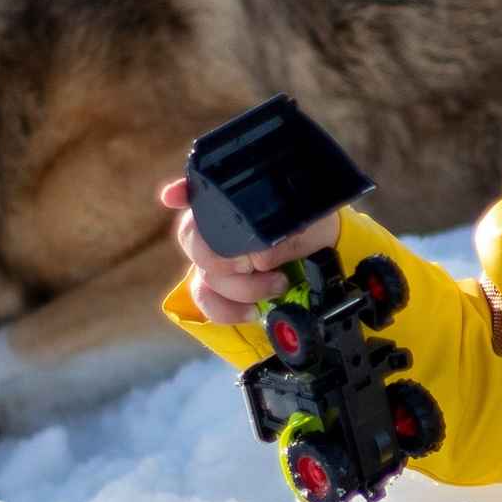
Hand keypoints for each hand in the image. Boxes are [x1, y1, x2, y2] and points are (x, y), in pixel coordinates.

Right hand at [156, 173, 338, 324]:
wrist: (326, 259)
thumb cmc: (313, 231)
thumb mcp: (310, 225)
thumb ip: (286, 237)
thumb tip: (259, 259)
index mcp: (234, 203)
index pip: (198, 191)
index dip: (182, 193)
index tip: (175, 197)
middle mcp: (216, 229)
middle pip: (191, 239)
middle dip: (220, 257)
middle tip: (253, 264)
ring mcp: (215, 261)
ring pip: (205, 275)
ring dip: (240, 287)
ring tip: (276, 284)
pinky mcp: (220, 290)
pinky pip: (208, 302)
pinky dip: (227, 310)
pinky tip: (251, 310)